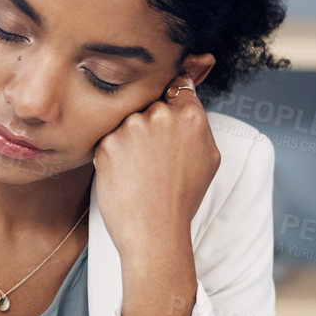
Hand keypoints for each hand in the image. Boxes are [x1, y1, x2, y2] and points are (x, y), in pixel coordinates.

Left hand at [91, 82, 220, 249]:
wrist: (154, 230)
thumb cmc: (181, 199)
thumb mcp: (209, 158)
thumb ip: (199, 124)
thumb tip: (188, 99)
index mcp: (190, 116)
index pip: (178, 85)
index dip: (170, 96)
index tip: (165, 103)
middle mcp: (161, 115)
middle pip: (149, 104)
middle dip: (148, 124)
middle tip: (152, 156)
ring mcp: (132, 127)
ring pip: (126, 121)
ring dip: (129, 139)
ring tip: (139, 170)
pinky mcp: (107, 142)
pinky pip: (108, 139)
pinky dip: (113, 154)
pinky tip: (125, 175)